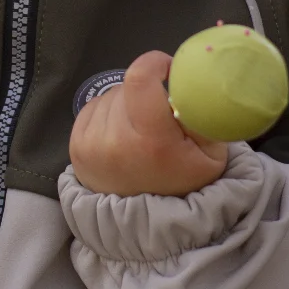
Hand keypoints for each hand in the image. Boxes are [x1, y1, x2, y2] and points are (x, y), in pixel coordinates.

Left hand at [69, 50, 228, 196]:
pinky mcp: (76, 145)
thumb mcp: (212, 154)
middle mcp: (115, 140)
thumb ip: (202, 114)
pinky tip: (122, 134)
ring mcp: (91, 144)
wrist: (147, 225)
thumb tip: (188, 78)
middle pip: (128, 87)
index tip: (166, 69)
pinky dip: (109, 113)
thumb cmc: (184, 183)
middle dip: (146, 93)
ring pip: (110, 95)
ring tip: (140, 130)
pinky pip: (93, 106)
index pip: (139, 78)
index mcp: (151, 140)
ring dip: (127, 104)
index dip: (153, 63)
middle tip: (160, 117)